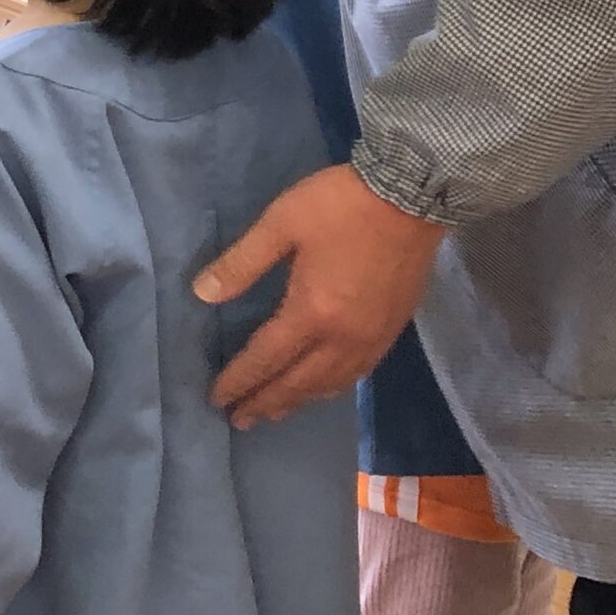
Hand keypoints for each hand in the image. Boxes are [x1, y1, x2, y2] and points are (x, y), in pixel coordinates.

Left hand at [196, 162, 446, 428]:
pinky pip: (357, 374)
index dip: (240, 380)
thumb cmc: (339, 205)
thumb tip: (202, 294)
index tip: (216, 398)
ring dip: (299, 401)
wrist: (413, 195)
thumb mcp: (280, 224)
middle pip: (299, 383)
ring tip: (274, 412)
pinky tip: (322, 387)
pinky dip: (332, 387)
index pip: (266, 359)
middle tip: (238, 420)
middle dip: (266, 401)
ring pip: (330, 384)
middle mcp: (344, 337)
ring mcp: (373, 337)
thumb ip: (241, 263)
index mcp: (312, 313)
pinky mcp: (393, 329)